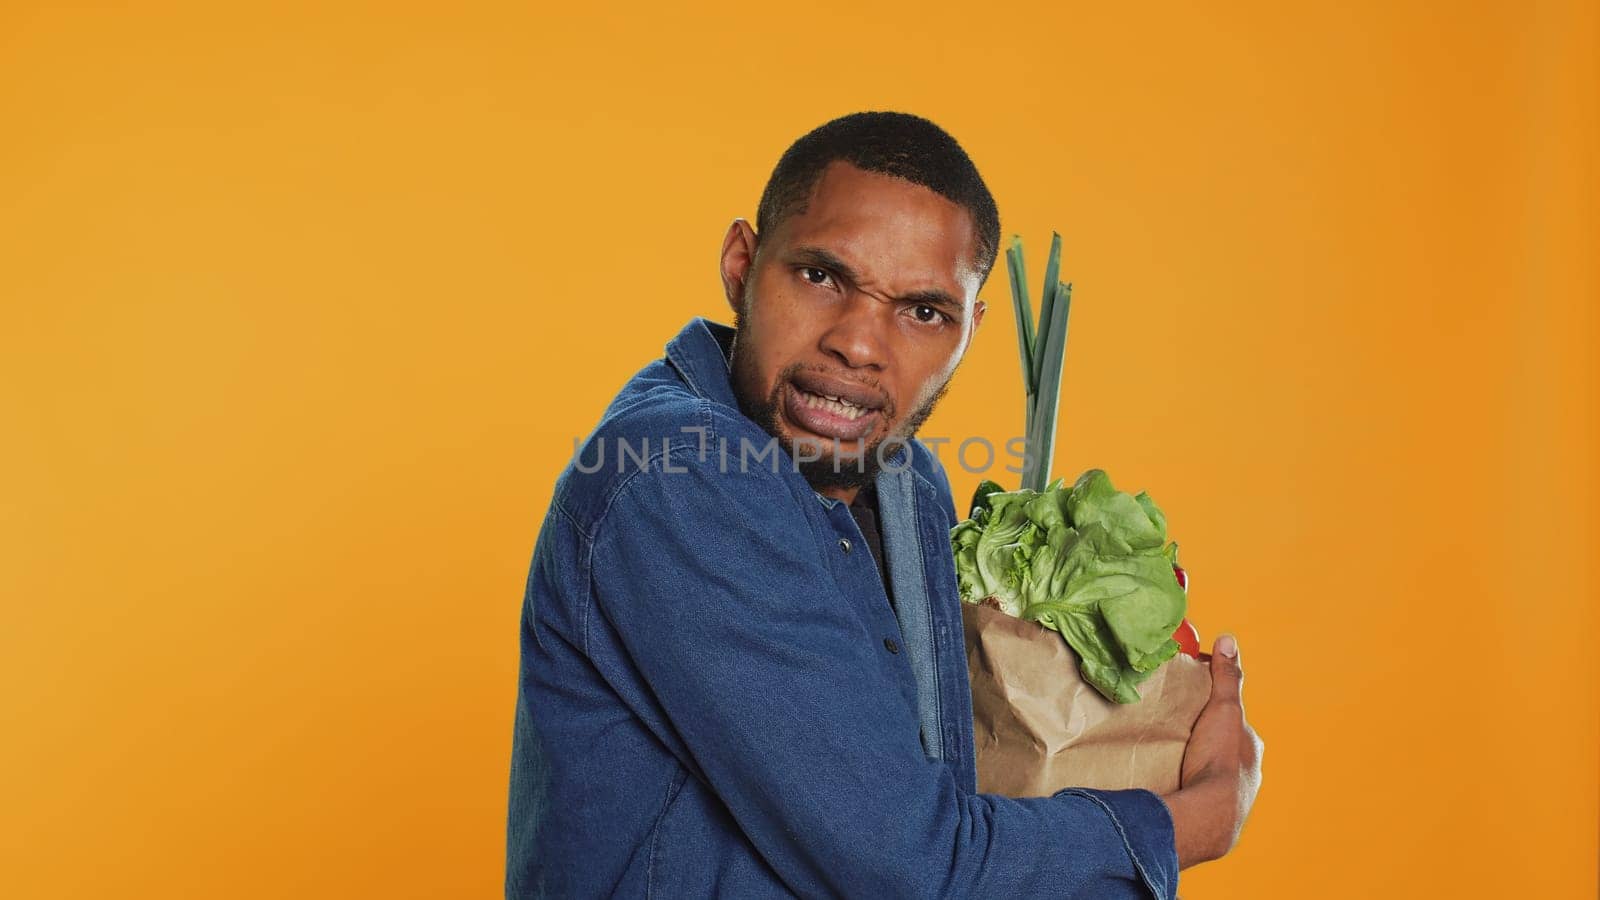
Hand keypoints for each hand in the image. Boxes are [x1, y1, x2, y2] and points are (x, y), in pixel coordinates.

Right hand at [1162, 633, 1263, 868]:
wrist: (1207, 817)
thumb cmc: (1219, 760)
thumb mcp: (1223, 709)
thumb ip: (1226, 677)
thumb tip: (1228, 640)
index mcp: (1252, 748)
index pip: (1234, 719)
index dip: (1215, 706)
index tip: (1192, 699)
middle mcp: (1248, 773)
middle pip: (1222, 745)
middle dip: (1204, 736)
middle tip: (1177, 727)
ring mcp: (1232, 797)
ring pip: (1211, 771)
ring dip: (1195, 763)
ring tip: (1169, 755)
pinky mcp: (1212, 816)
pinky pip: (1198, 792)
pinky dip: (1186, 784)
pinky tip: (1170, 781)